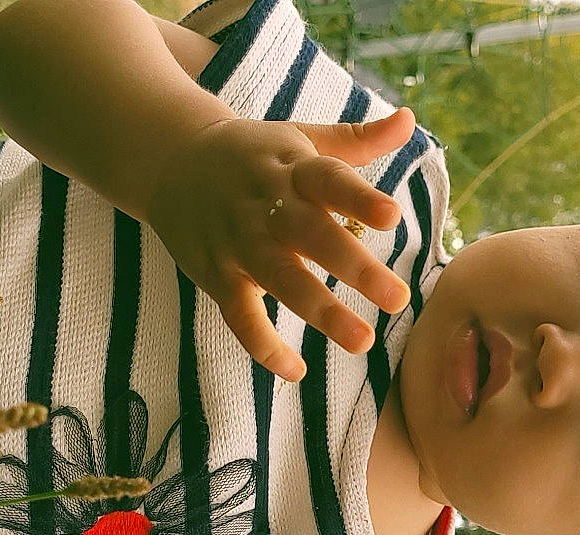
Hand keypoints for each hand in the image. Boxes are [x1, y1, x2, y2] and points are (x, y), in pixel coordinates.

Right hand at [144, 107, 418, 380]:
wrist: (171, 162)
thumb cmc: (253, 155)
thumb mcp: (300, 138)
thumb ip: (357, 139)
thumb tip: (409, 120)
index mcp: (292, 169)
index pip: (329, 180)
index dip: (358, 198)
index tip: (392, 216)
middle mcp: (267, 206)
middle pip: (312, 236)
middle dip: (354, 268)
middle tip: (398, 298)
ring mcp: (239, 242)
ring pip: (281, 280)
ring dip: (321, 312)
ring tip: (361, 341)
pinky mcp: (216, 274)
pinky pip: (239, 314)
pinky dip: (262, 344)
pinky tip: (295, 369)